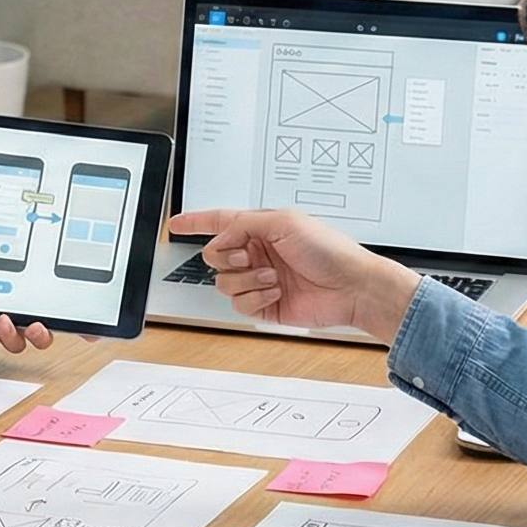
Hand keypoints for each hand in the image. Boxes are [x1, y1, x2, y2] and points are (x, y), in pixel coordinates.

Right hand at [165, 208, 418, 336]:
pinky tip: (275, 292)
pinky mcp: (264, 305)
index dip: (196, 221)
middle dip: (226, 255)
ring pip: (223, 282)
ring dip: (246, 279)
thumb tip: (223, 238)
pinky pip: (238, 304)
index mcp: (260, 228)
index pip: (220, 222)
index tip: (175, 223)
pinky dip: (254, 298)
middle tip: (248, 255)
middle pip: (214, 255)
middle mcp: (257, 253)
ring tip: (272, 277)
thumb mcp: (284, 222)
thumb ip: (245, 224)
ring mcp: (259, 280)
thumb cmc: (329, 250)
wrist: (351, 287)